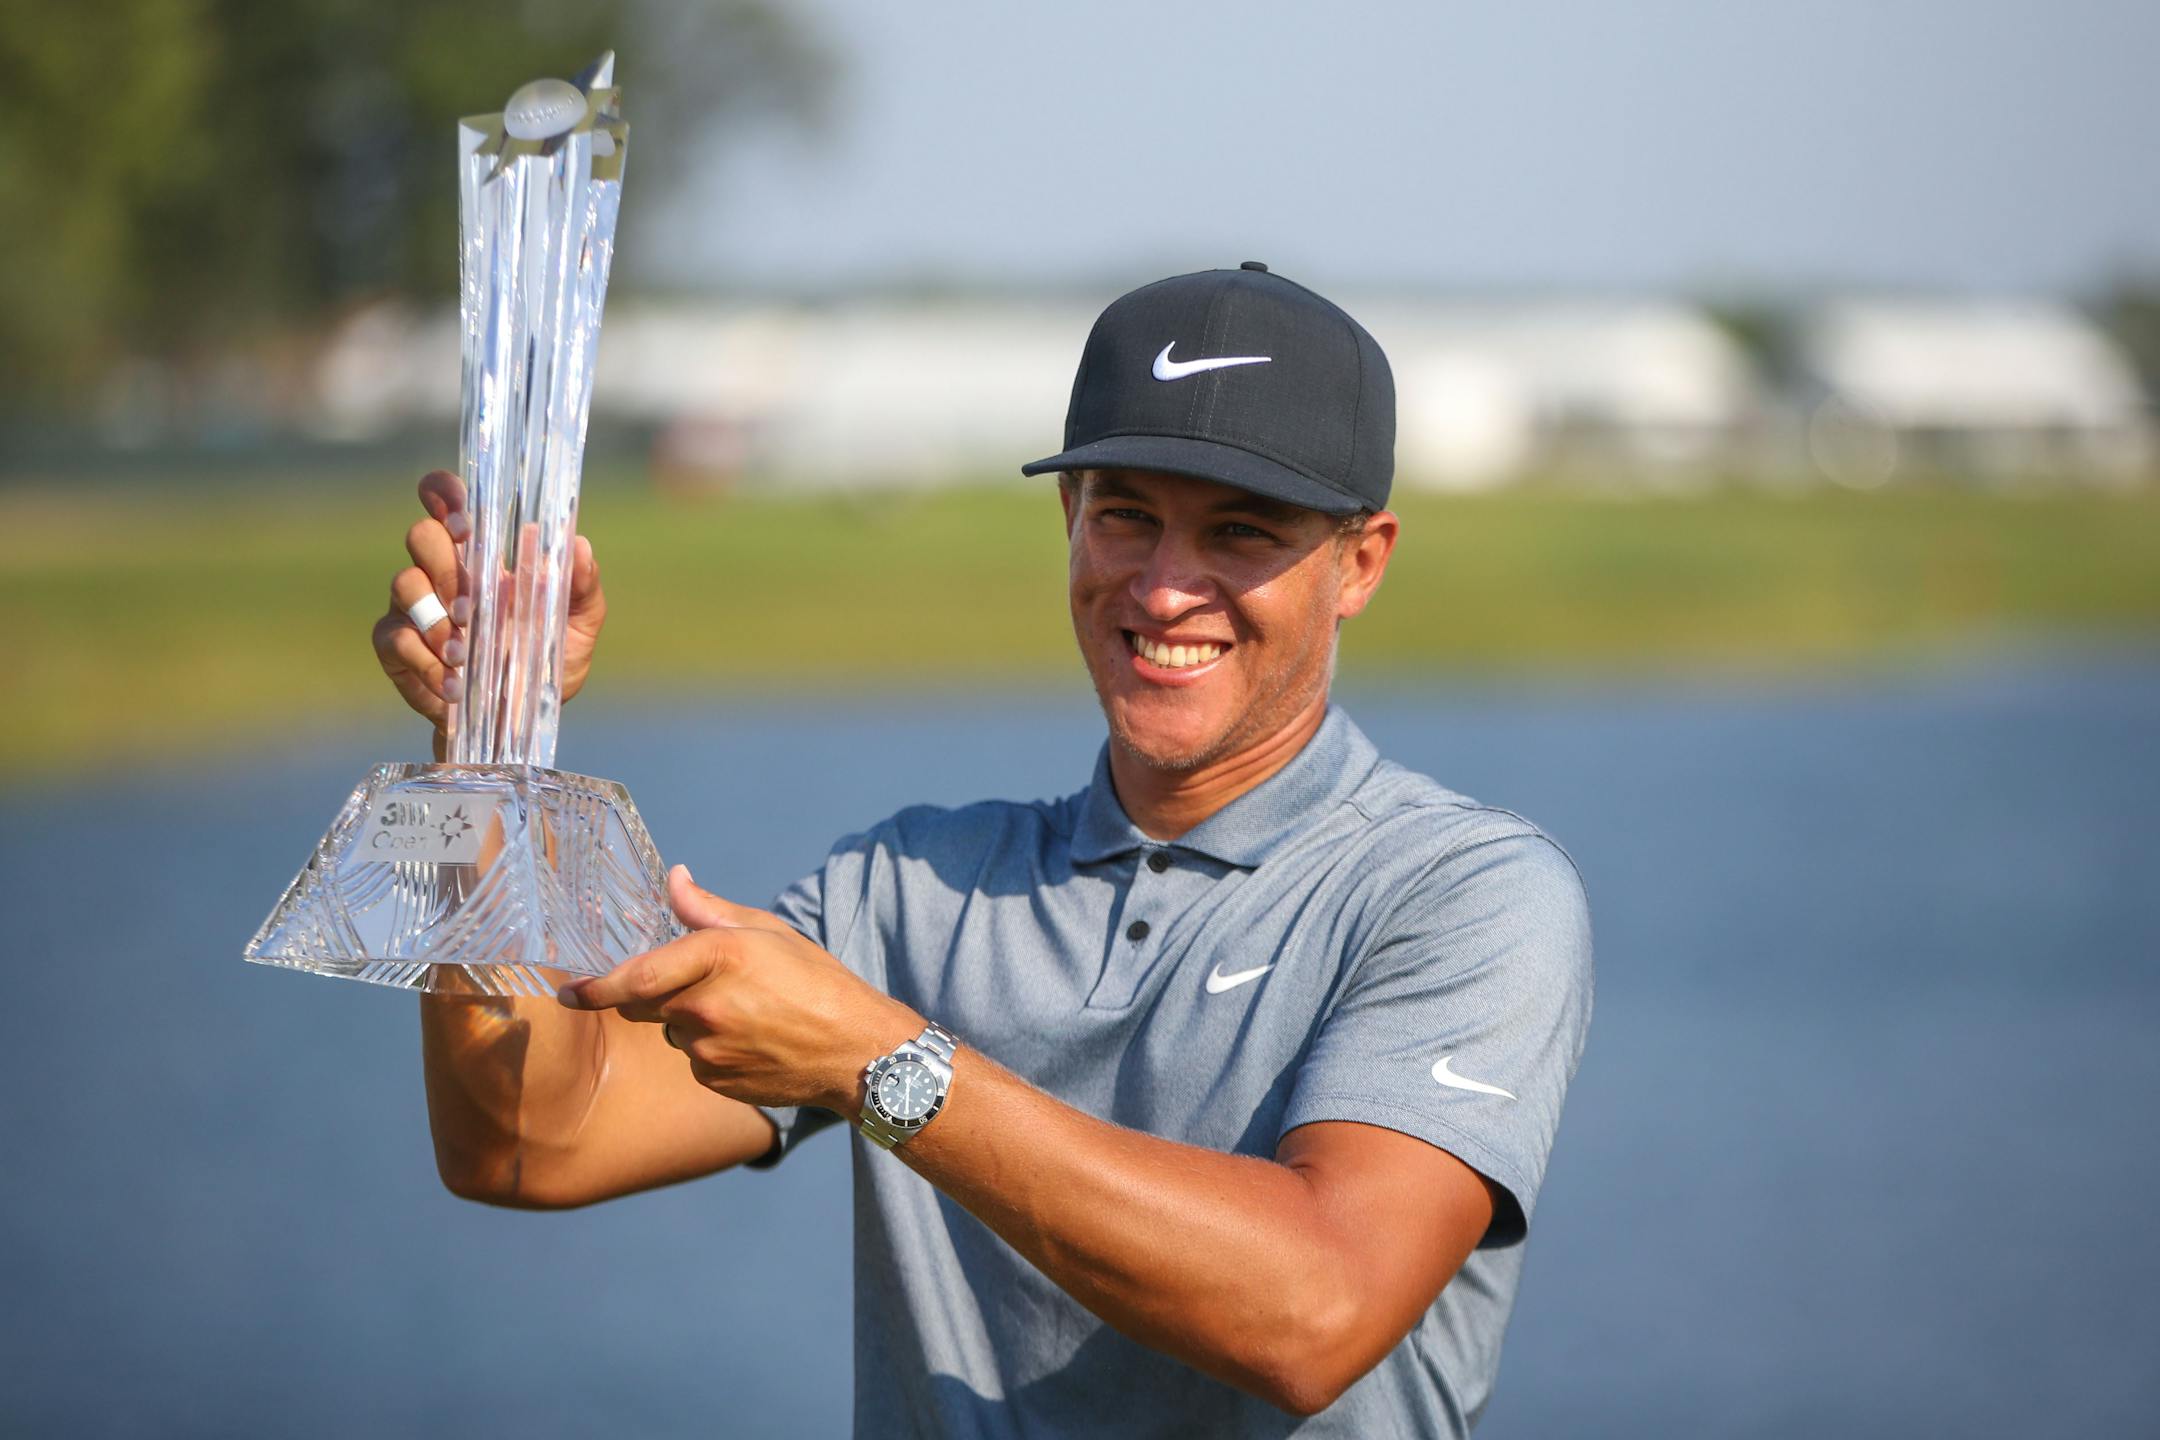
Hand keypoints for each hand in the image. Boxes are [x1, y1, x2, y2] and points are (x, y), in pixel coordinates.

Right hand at [369, 469, 606, 744]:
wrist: (518, 721)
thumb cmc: (547, 659)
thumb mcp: (578, 625)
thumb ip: (581, 586)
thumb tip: (577, 544)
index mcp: (482, 554)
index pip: (448, 502)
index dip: (444, 494)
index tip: (465, 521)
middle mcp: (442, 571)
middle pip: (422, 535)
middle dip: (445, 563)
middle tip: (473, 601)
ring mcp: (413, 607)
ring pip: (405, 584)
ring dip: (437, 619)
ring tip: (466, 653)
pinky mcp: (396, 646)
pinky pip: (396, 638)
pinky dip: (425, 661)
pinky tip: (454, 683)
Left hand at [557, 866, 920, 1113]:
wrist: (856, 1051)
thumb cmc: (817, 982)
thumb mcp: (769, 932)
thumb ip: (710, 909)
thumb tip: (673, 878)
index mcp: (718, 957)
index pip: (637, 975)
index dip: (596, 987)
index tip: (567, 991)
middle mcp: (704, 1006)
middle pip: (647, 1002)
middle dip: (659, 993)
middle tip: (710, 988)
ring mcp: (707, 1049)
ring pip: (671, 1032)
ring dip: (689, 1021)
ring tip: (745, 1014)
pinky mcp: (714, 1081)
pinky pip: (692, 1060)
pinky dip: (708, 1049)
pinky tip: (750, 1041)